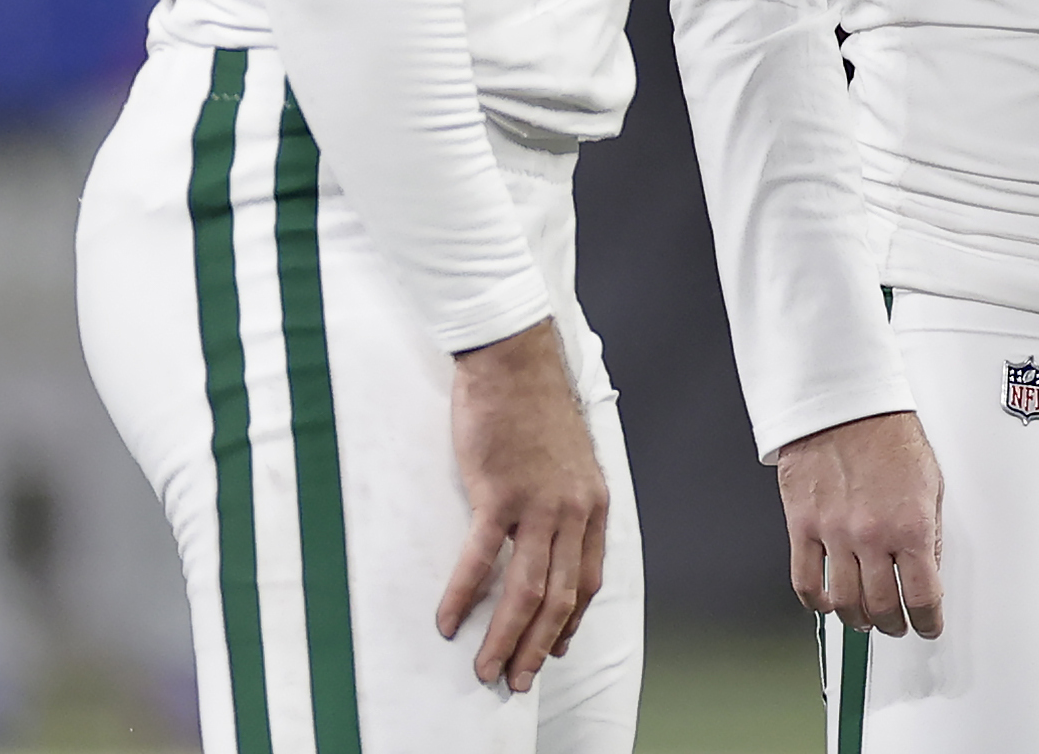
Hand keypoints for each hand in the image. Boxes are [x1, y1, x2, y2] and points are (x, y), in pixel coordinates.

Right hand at [439, 320, 608, 691]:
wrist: (514, 359)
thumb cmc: (534, 405)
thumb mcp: (568, 458)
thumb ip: (563, 500)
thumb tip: (543, 538)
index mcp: (591, 503)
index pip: (588, 578)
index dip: (572, 620)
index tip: (555, 646)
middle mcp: (572, 510)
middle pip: (560, 597)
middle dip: (539, 646)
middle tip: (519, 679)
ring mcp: (537, 503)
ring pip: (526, 590)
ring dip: (505, 637)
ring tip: (487, 668)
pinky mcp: (498, 493)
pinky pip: (482, 559)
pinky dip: (464, 596)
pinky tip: (447, 620)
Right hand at [774, 410, 944, 636]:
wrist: (844, 404)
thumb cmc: (888, 434)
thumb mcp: (931, 483)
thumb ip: (930, 533)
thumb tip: (928, 570)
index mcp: (911, 525)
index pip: (923, 597)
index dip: (928, 622)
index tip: (928, 626)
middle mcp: (872, 535)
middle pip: (882, 607)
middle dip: (894, 624)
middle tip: (897, 624)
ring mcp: (834, 533)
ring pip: (845, 603)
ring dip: (858, 620)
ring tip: (865, 618)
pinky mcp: (802, 526)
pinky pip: (805, 582)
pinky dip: (817, 603)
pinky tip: (828, 601)